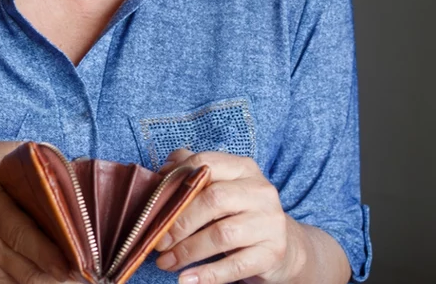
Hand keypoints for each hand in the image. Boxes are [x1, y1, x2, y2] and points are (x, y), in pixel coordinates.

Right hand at [0, 141, 73, 283]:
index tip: (77, 260)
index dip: (51, 253)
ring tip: (83, 275)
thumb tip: (50, 152)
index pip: (23, 237)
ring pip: (26, 283)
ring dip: (54, 280)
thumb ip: (14, 150)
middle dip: (63, 272)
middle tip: (92, 269)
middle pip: (30, 268)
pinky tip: (59, 278)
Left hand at [154, 149, 309, 283]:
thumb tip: (160, 175)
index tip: (155, 202)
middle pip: (214, 199)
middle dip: (180, 221)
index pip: (207, 164)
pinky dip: (207, 274)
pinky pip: (235, 265)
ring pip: (222, 234)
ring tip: (166, 262)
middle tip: (158, 241)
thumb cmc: (238, 213)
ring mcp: (270, 222)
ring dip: (188, 251)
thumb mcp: (220, 188)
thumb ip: (191, 175)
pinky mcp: (272, 252)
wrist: (280, 244)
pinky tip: (186, 279)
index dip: (176, 180)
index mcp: (244, 168)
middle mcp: (261, 191)